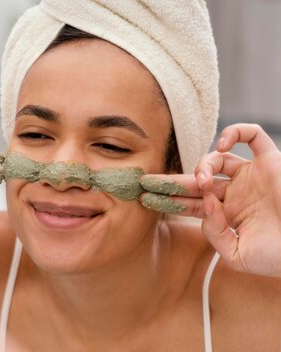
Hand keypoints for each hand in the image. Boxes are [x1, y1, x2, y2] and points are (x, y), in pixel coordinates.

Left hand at [141, 124, 280, 276]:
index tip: (145, 198)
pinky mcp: (271, 160)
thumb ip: (214, 234)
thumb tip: (203, 208)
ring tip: (201, 181)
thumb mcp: (237, 256)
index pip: (191, 203)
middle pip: (196, 180)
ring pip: (217, 158)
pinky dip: (234, 133)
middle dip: (170, 181)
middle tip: (146, 181)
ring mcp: (253, 175)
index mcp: (228, 214)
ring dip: (202, 165)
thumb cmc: (279, 256)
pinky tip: (221, 146)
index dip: (168, 199)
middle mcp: (237, 193)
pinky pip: (252, 135)